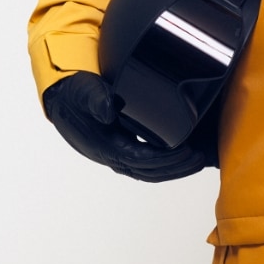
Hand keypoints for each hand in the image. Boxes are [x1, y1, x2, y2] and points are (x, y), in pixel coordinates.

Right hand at [42, 72, 206, 182]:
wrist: (64, 102)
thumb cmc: (75, 97)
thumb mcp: (84, 92)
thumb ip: (96, 100)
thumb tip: (108, 112)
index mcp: (105, 146)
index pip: (140, 159)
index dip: (165, 158)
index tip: (186, 151)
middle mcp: (113, 156)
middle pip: (150, 171)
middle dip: (176, 167)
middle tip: (199, 158)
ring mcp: (118, 156)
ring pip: (150, 171)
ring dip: (175, 168)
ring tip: (198, 160)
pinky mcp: (124, 151)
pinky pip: (148, 164)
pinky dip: (167, 164)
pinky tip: (183, 157)